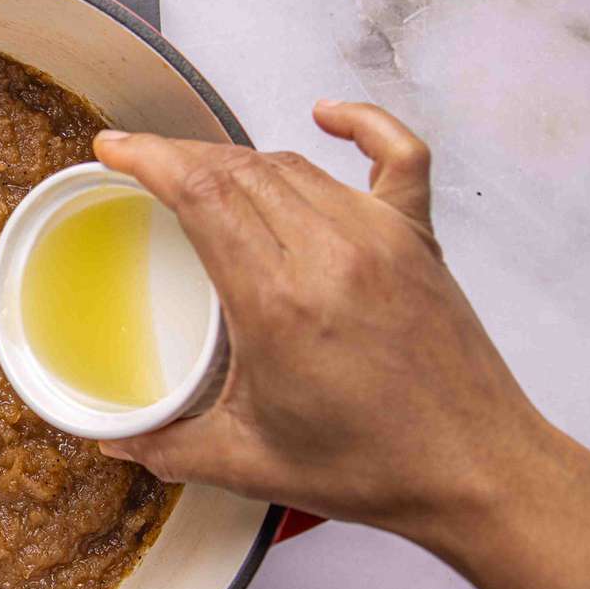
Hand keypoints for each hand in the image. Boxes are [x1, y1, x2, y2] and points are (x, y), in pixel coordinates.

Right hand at [93, 100, 559, 551]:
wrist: (477, 473)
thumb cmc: (374, 468)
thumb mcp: (249, 465)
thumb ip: (168, 448)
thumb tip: (112, 441)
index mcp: (278, 301)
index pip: (201, 193)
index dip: (149, 158)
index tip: (114, 150)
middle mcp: (329, 253)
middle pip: (238, 168)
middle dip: (179, 155)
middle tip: (143, 166)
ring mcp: (379, 237)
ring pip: (293, 164)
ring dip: (239, 158)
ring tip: (203, 171)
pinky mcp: (418, 239)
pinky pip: (395, 155)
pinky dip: (361, 124)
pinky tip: (328, 115)